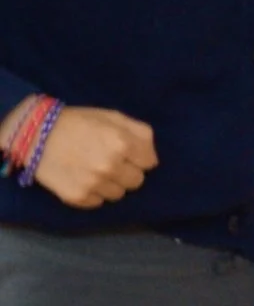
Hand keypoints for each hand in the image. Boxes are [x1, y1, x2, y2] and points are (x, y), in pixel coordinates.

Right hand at [29, 106, 155, 208]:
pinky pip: (98, 203)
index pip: (149, 163)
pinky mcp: (76, 197)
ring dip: (112, 184)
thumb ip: (141, 134)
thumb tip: (152, 158)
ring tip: (95, 171)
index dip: (139, 158)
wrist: (36, 136)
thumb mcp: (113, 117)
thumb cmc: (79, 122)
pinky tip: (83, 179)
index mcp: (122, 143)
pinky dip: (94, 194)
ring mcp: (93, 184)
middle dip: (128, 172)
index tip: (128, 154)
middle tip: (112, 163)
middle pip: (136, 182)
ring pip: (118, 195)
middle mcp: (110, 166)